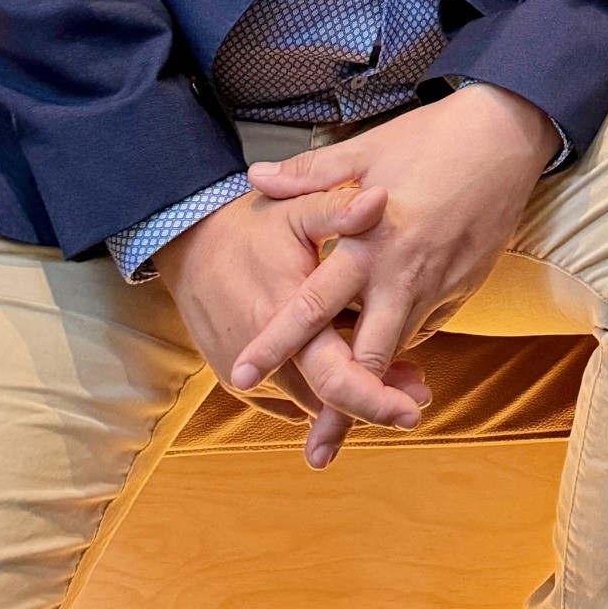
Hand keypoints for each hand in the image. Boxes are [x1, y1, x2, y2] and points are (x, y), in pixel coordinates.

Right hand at [153, 181, 430, 466]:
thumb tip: (380, 198)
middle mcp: (264, 358)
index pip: (335, 376)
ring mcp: (247, 375)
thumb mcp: (296, 211)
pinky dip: (320, 395)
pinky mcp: (240, 379)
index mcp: (284, 316)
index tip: (415, 410)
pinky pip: (288, 399)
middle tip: (417, 403)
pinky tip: (351, 377)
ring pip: (310, 404)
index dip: (376, 398)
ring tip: (398, 385)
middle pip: (326, 403)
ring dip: (351, 401)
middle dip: (374, 407)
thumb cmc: (250, 227)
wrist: (190, 245)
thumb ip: (339, 209)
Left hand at [235, 84, 559, 457]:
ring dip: (376, 392)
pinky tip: (391, 363)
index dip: (276, 345)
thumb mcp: (365, 148)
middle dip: (340, 410)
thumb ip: (310, 174)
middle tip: (314, 451)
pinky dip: (405, 350)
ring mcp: (439, 286)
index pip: (313, 308)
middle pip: (366, 359)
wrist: (508, 134)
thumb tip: (255, 177)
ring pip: (400, 353)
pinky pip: (426, 327)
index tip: (241, 375)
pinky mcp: (464, 287)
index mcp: (369, 243)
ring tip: (350, 428)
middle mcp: (402, 276)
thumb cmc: (433, 137)